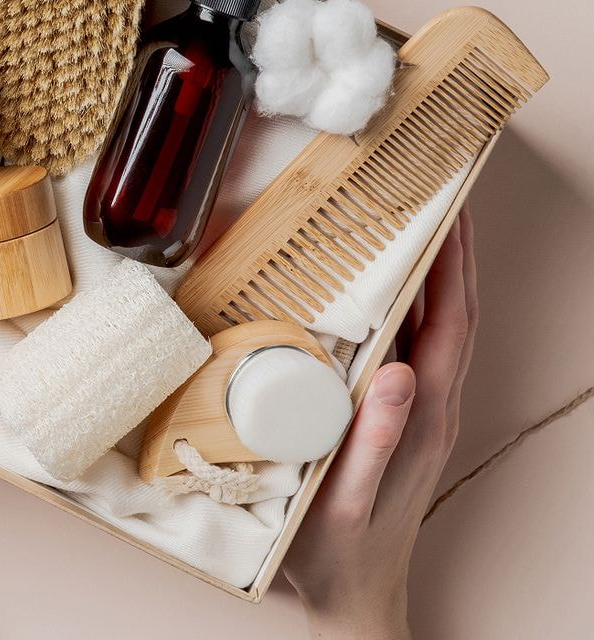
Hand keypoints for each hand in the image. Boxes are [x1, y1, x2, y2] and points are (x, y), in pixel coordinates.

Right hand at [284, 209, 476, 639]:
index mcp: (424, 418)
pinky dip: (411, 307)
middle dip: (453, 253)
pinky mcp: (399, 419)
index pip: (451, 325)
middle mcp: (431, 408)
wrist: (352, 594)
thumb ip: (376, 440)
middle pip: (455, 316)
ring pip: (438, 329)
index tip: (448, 212)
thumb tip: (400, 371)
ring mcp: (418, 413)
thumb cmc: (339, 551)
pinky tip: (388, 293)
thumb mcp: (346, 499)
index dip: (453, 266)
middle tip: (440, 198)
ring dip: (436, 275)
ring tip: (419, 227)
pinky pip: (415, 348)